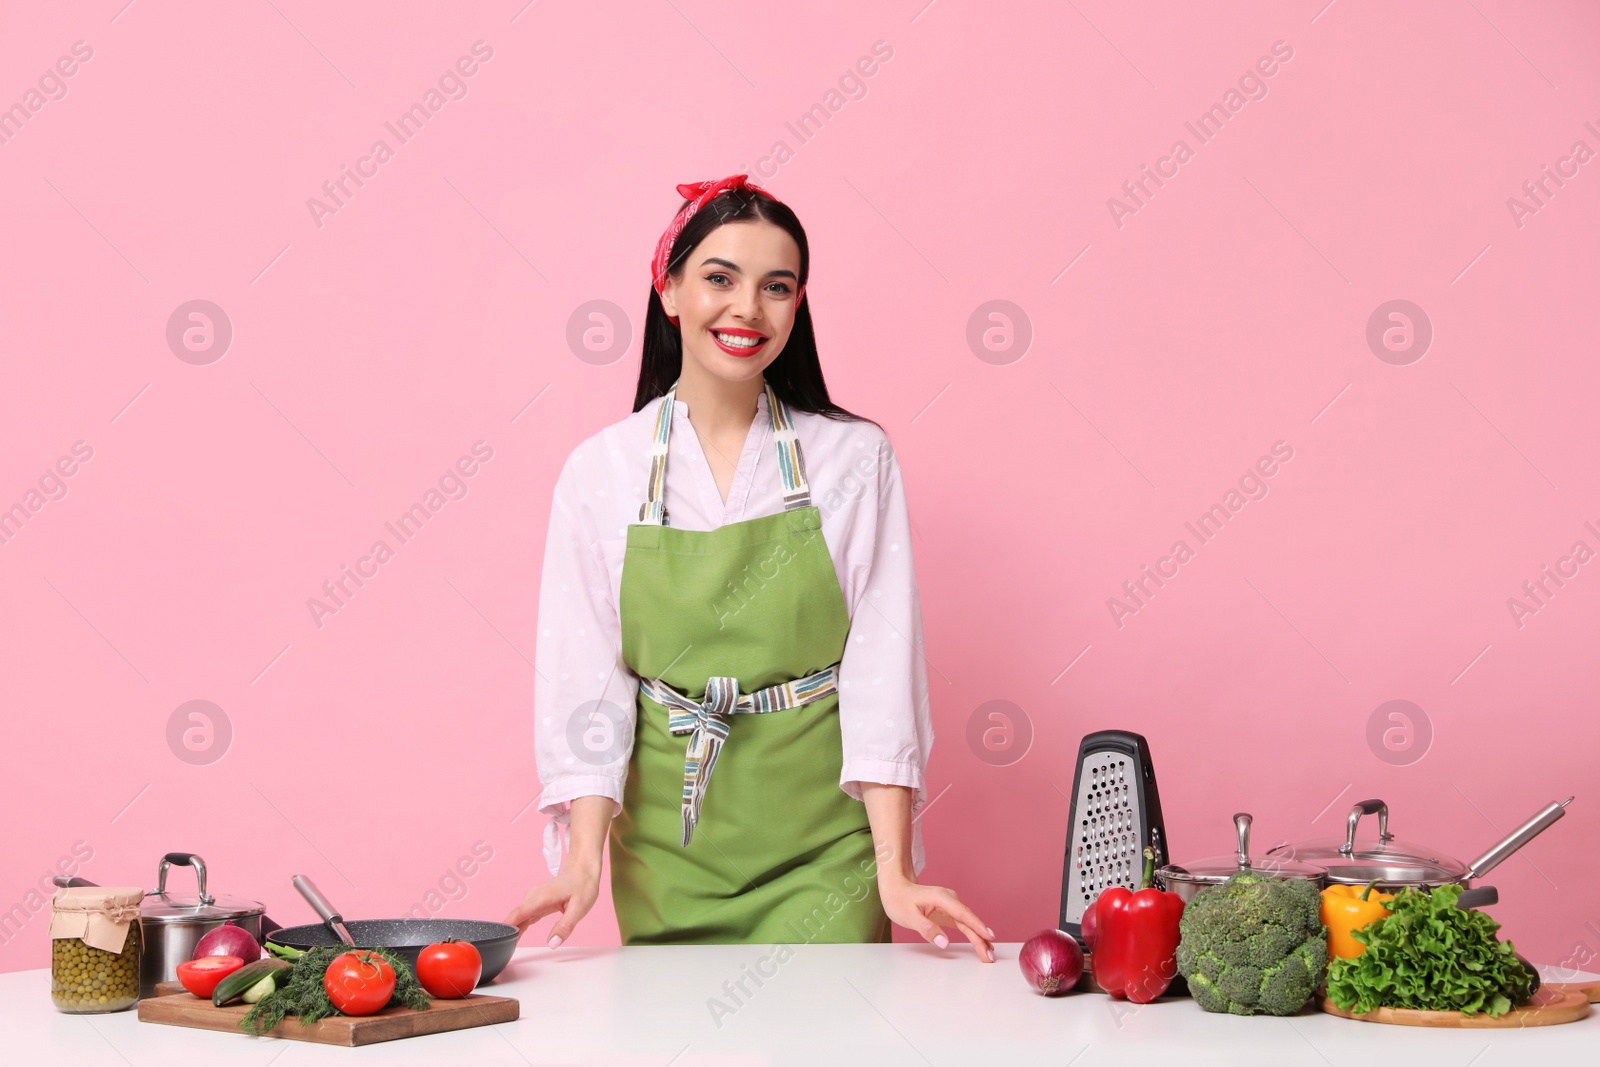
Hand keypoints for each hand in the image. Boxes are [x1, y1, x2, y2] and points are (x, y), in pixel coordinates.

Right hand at [503, 862, 600, 948]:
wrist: (583, 872)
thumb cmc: (582, 887)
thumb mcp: (579, 909)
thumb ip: (565, 927)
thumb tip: (552, 944)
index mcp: (541, 898)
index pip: (517, 915)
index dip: (506, 929)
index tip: (499, 942)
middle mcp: (533, 897)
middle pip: (514, 918)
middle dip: (508, 934)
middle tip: (505, 952)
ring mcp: (533, 899)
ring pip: (518, 918)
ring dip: (513, 931)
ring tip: (508, 947)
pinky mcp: (535, 903)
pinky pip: (523, 916)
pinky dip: (520, 926)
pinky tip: (516, 937)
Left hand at [878, 873, 994, 961]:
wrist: (895, 888)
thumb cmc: (899, 899)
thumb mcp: (908, 916)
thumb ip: (927, 929)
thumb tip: (944, 943)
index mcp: (941, 898)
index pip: (963, 914)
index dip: (977, 926)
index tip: (989, 937)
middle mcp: (949, 900)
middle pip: (969, 920)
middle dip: (981, 938)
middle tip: (989, 956)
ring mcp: (950, 906)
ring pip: (968, 923)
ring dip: (979, 938)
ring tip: (989, 954)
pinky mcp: (948, 912)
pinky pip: (963, 924)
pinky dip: (973, 934)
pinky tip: (981, 943)